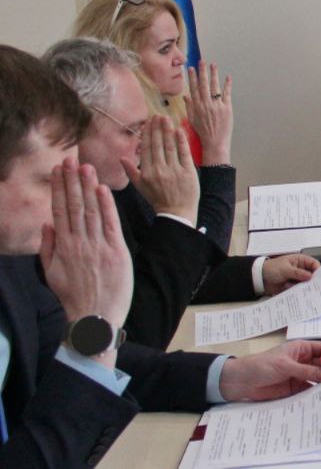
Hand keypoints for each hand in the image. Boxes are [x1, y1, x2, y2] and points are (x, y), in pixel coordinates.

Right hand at [41, 158, 132, 367]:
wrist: (94, 318)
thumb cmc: (74, 296)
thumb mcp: (52, 273)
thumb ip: (48, 247)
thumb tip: (47, 224)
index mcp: (63, 247)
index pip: (60, 210)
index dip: (59, 188)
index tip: (57, 170)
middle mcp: (78, 243)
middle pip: (74, 206)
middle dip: (71, 181)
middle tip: (69, 160)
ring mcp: (97, 246)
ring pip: (91, 211)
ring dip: (88, 187)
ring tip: (85, 166)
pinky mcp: (116, 251)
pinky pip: (110, 224)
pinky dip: (106, 205)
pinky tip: (103, 188)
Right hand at [126, 116, 198, 222]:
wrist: (176, 213)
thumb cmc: (157, 199)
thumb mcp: (140, 187)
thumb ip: (131, 172)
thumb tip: (121, 158)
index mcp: (147, 173)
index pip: (146, 149)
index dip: (147, 134)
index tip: (149, 122)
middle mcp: (159, 170)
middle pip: (158, 145)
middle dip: (157, 128)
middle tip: (158, 115)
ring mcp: (174, 170)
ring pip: (169, 147)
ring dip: (168, 131)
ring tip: (167, 118)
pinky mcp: (188, 171)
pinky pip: (184, 153)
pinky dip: (181, 141)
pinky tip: (179, 130)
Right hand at [187, 61, 232, 164]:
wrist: (215, 142)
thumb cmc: (203, 133)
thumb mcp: (192, 120)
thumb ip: (189, 107)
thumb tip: (185, 96)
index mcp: (197, 107)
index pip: (193, 88)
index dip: (192, 78)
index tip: (191, 68)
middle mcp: (206, 104)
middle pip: (203, 85)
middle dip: (202, 72)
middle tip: (202, 62)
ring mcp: (217, 105)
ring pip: (214, 87)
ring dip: (214, 75)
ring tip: (213, 65)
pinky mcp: (227, 108)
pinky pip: (227, 94)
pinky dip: (227, 85)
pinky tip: (228, 77)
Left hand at [219, 341, 320, 401]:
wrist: (242, 382)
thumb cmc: (262, 365)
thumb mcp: (285, 366)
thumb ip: (306, 371)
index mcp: (301, 349)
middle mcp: (303, 362)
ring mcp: (299, 376)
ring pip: (317, 379)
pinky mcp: (294, 390)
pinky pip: (308, 392)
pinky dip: (313, 395)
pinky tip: (316, 400)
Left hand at [262, 254, 320, 295]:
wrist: (260, 278)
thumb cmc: (272, 268)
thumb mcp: (285, 269)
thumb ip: (298, 273)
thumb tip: (310, 276)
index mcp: (300, 261)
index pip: (314, 264)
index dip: (318, 270)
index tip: (320, 278)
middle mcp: (301, 270)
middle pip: (312, 275)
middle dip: (312, 281)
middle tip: (315, 287)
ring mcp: (297, 279)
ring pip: (306, 284)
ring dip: (304, 287)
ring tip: (303, 291)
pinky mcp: (293, 287)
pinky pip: (299, 290)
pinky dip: (298, 292)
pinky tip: (296, 294)